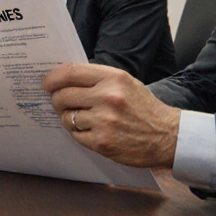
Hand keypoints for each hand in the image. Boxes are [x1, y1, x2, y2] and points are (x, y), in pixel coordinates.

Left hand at [42, 62, 179, 167]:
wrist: (168, 136)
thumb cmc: (144, 108)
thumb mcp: (125, 83)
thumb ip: (98, 79)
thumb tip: (64, 78)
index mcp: (113, 78)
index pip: (70, 72)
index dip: (53, 78)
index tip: (47, 83)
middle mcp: (107, 97)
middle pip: (62, 95)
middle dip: (57, 100)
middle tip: (61, 103)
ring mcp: (104, 121)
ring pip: (67, 117)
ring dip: (69, 118)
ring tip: (83, 118)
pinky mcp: (102, 142)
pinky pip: (76, 135)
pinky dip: (80, 134)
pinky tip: (93, 131)